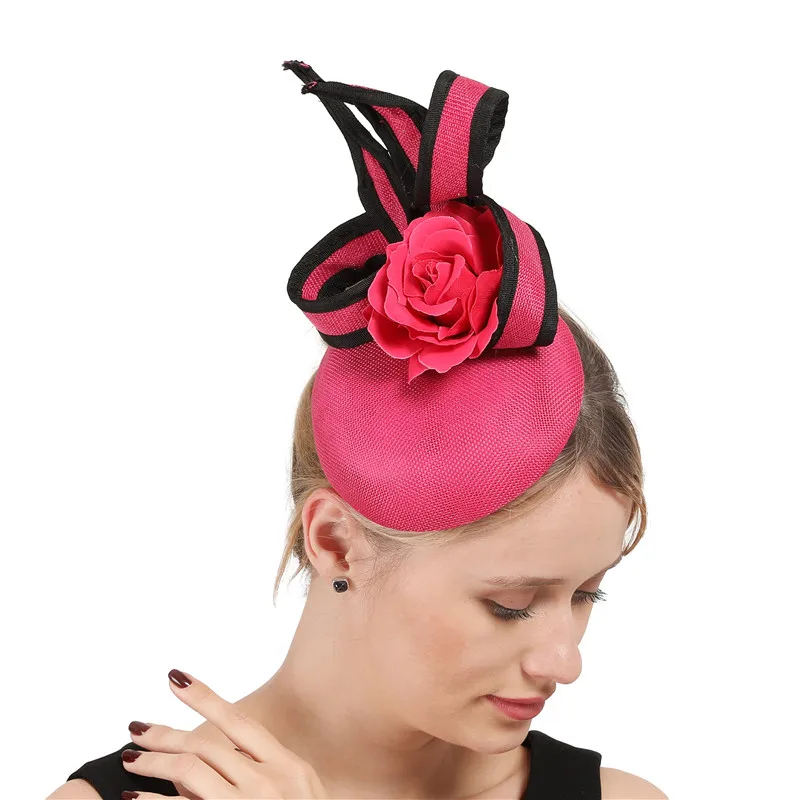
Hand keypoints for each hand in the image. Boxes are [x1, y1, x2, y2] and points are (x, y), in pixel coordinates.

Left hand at [121, 669, 328, 798]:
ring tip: (131, 759)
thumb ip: (262, 773)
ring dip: (155, 761)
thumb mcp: (296, 795)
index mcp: (290, 766)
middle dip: (166, 733)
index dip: (206, 698)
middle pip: (209, 745)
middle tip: (136, 727)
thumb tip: (213, 755)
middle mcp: (272, 782)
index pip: (240, 723)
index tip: (175, 679)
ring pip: (192, 769)